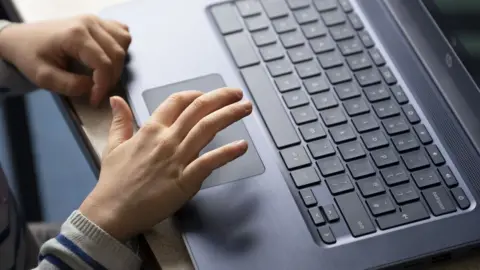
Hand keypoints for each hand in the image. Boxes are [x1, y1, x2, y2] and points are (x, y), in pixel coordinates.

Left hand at [0, 15, 130, 104]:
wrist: (21, 38)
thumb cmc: (31, 56)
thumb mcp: (44, 77)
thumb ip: (70, 86)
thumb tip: (93, 87)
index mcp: (75, 35)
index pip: (104, 64)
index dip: (104, 86)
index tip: (95, 99)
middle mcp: (89, 23)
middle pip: (117, 54)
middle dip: (111, 78)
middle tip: (98, 90)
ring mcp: (95, 20)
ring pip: (124, 42)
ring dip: (119, 63)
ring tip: (103, 75)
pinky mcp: (98, 21)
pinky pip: (121, 33)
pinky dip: (121, 47)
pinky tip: (109, 57)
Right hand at [79, 88, 251, 240]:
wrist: (112, 212)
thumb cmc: (113, 182)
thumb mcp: (113, 146)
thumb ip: (120, 121)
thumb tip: (116, 99)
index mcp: (150, 130)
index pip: (177, 102)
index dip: (195, 94)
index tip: (207, 95)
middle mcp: (166, 140)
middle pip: (198, 109)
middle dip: (221, 98)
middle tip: (237, 93)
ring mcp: (177, 159)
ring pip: (207, 129)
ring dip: (229, 115)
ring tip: (245, 107)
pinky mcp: (185, 180)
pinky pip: (210, 162)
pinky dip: (228, 152)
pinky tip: (242, 145)